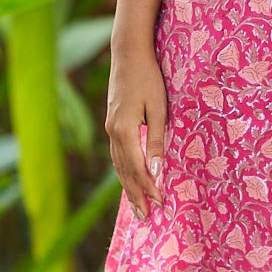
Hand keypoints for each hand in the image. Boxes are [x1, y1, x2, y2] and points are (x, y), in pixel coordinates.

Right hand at [105, 44, 166, 222]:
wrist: (128, 54)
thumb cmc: (149, 77)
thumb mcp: (159, 108)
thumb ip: (157, 140)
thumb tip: (158, 170)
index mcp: (124, 130)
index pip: (138, 168)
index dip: (150, 187)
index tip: (161, 203)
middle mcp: (113, 133)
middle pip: (125, 172)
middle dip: (137, 196)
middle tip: (146, 218)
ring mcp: (110, 129)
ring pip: (119, 166)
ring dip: (129, 188)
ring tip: (137, 207)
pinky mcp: (112, 124)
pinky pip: (117, 155)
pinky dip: (124, 172)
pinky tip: (129, 180)